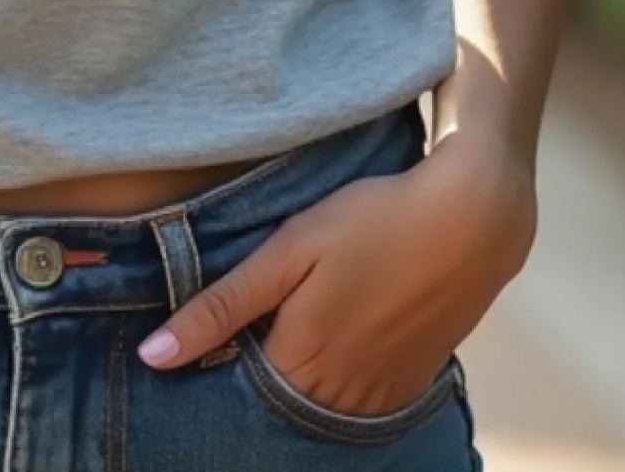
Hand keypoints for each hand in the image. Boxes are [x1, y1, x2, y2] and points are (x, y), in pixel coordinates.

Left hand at [136, 130, 536, 416]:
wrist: (472, 220)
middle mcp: (338, 396)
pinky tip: (336, 331)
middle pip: (273, 401)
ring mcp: (379, 396)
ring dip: (295, 376)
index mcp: (298, 363)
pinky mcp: (409, 385)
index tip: (196, 333)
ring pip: (314, 405)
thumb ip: (221, 306)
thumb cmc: (371, 221)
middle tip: (250, 318)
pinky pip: (356, 401)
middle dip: (249, 372)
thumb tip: (152, 357)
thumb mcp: (288, 251)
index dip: (210, 360)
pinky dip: (335, 379)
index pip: (231, 388)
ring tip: (292, 320)